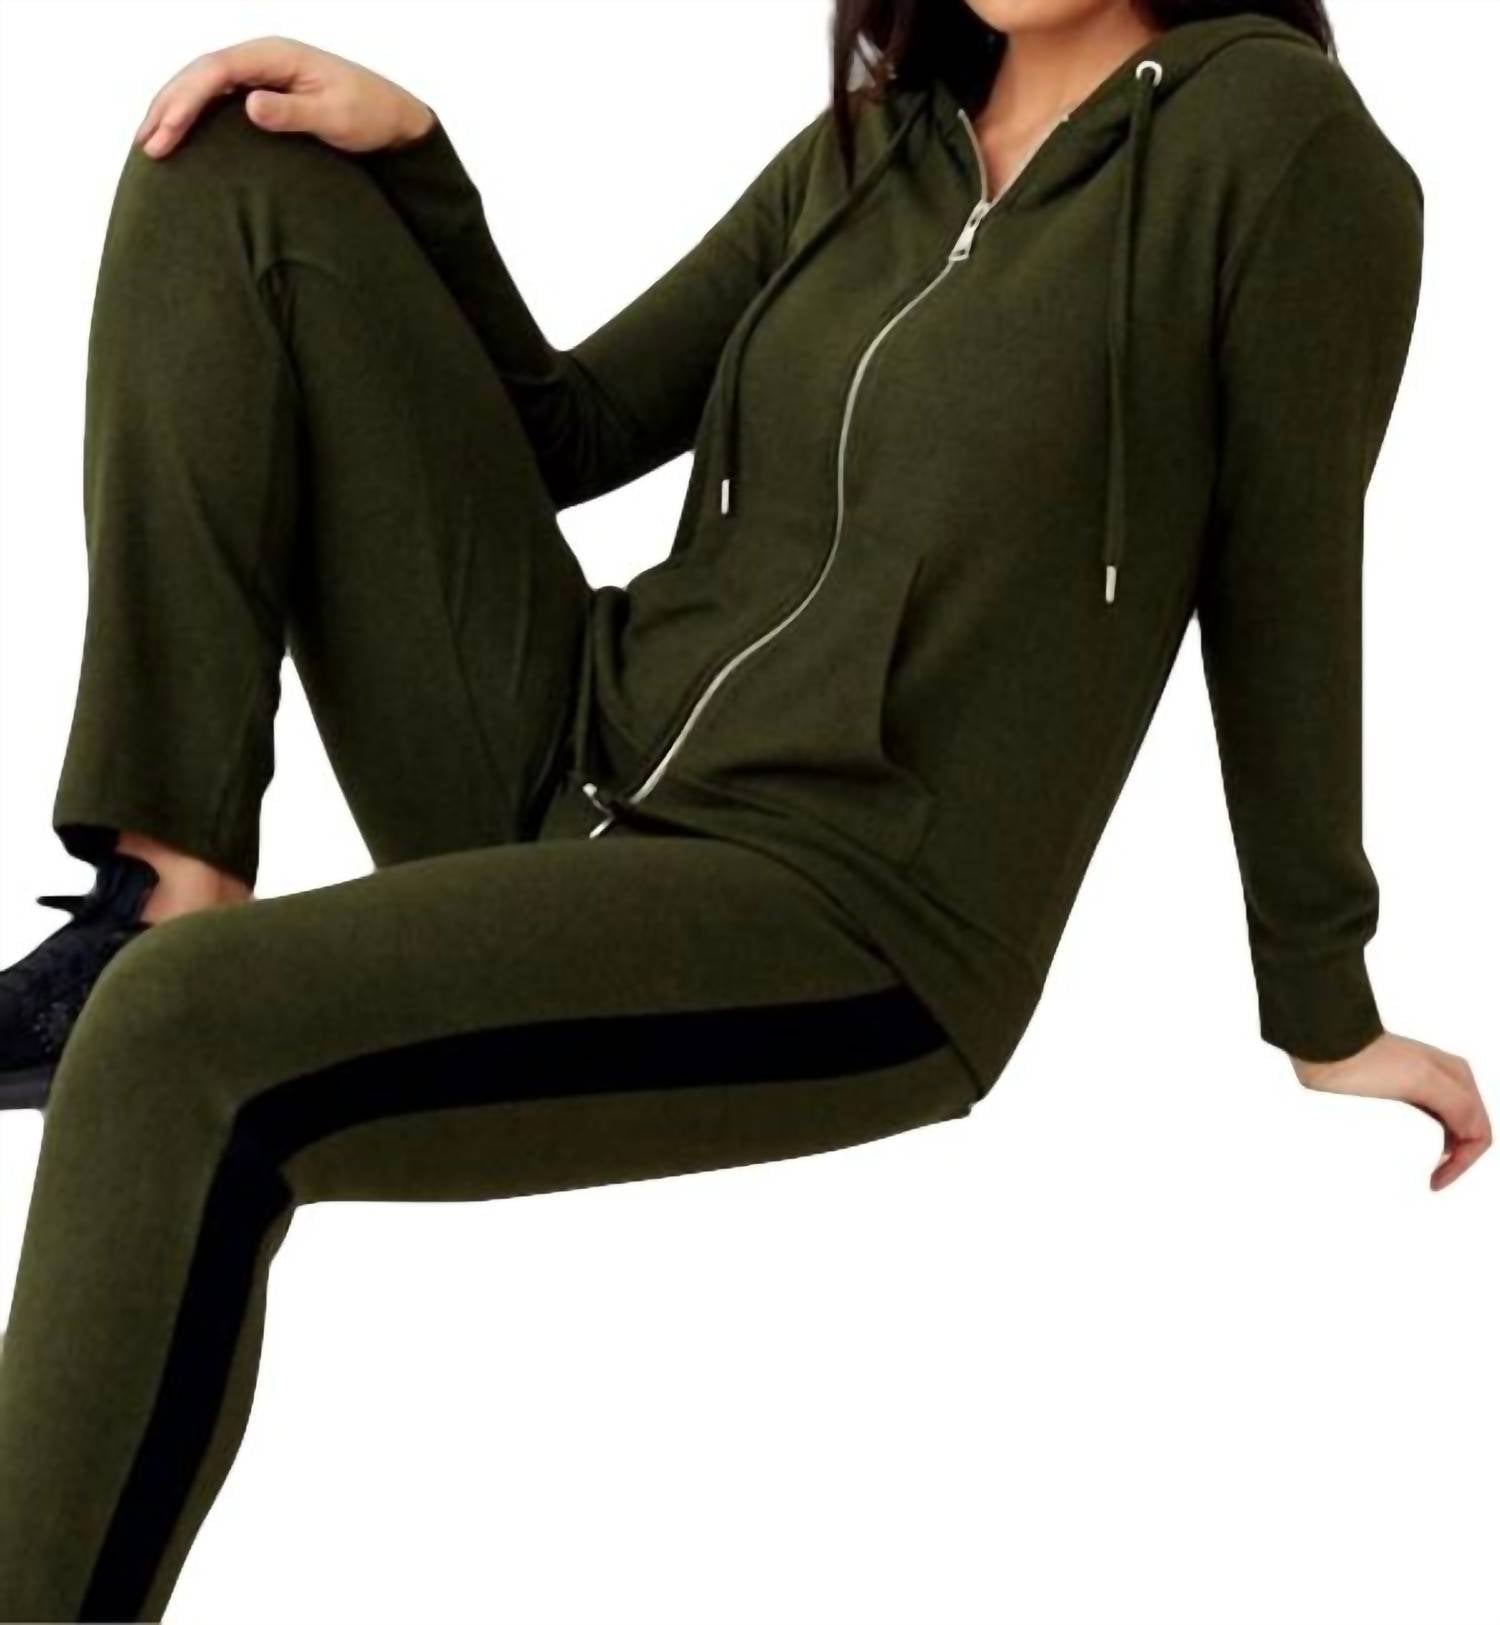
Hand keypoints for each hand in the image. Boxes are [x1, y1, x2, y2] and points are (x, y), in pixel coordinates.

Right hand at [132, 35, 434, 160]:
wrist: (393, 119)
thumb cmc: (369, 115)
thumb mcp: (334, 116)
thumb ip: (291, 112)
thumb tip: (248, 105)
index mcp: (274, 56)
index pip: (216, 71)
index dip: (187, 101)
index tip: (166, 131)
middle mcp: (262, 58)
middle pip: (200, 75)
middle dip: (169, 107)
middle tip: (145, 145)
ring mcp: (261, 74)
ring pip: (204, 86)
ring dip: (174, 111)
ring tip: (148, 143)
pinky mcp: (264, 92)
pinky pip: (218, 99)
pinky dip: (194, 116)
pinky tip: (178, 135)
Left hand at [1290, 1031, 1490, 1191]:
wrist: (1327, 1045)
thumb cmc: (1370, 1060)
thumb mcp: (1422, 1080)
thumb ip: (1459, 1106)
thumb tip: (1474, 1134)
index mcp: (1459, 1076)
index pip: (1479, 1132)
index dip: (1463, 1162)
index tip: (1436, 1181)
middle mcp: (1447, 1079)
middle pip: (1468, 1130)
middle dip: (1458, 1158)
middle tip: (1435, 1181)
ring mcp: (1423, 1085)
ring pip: (1449, 1126)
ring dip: (1446, 1151)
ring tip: (1429, 1172)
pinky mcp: (1399, 1090)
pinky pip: (1428, 1119)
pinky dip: (1429, 1139)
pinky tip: (1415, 1152)